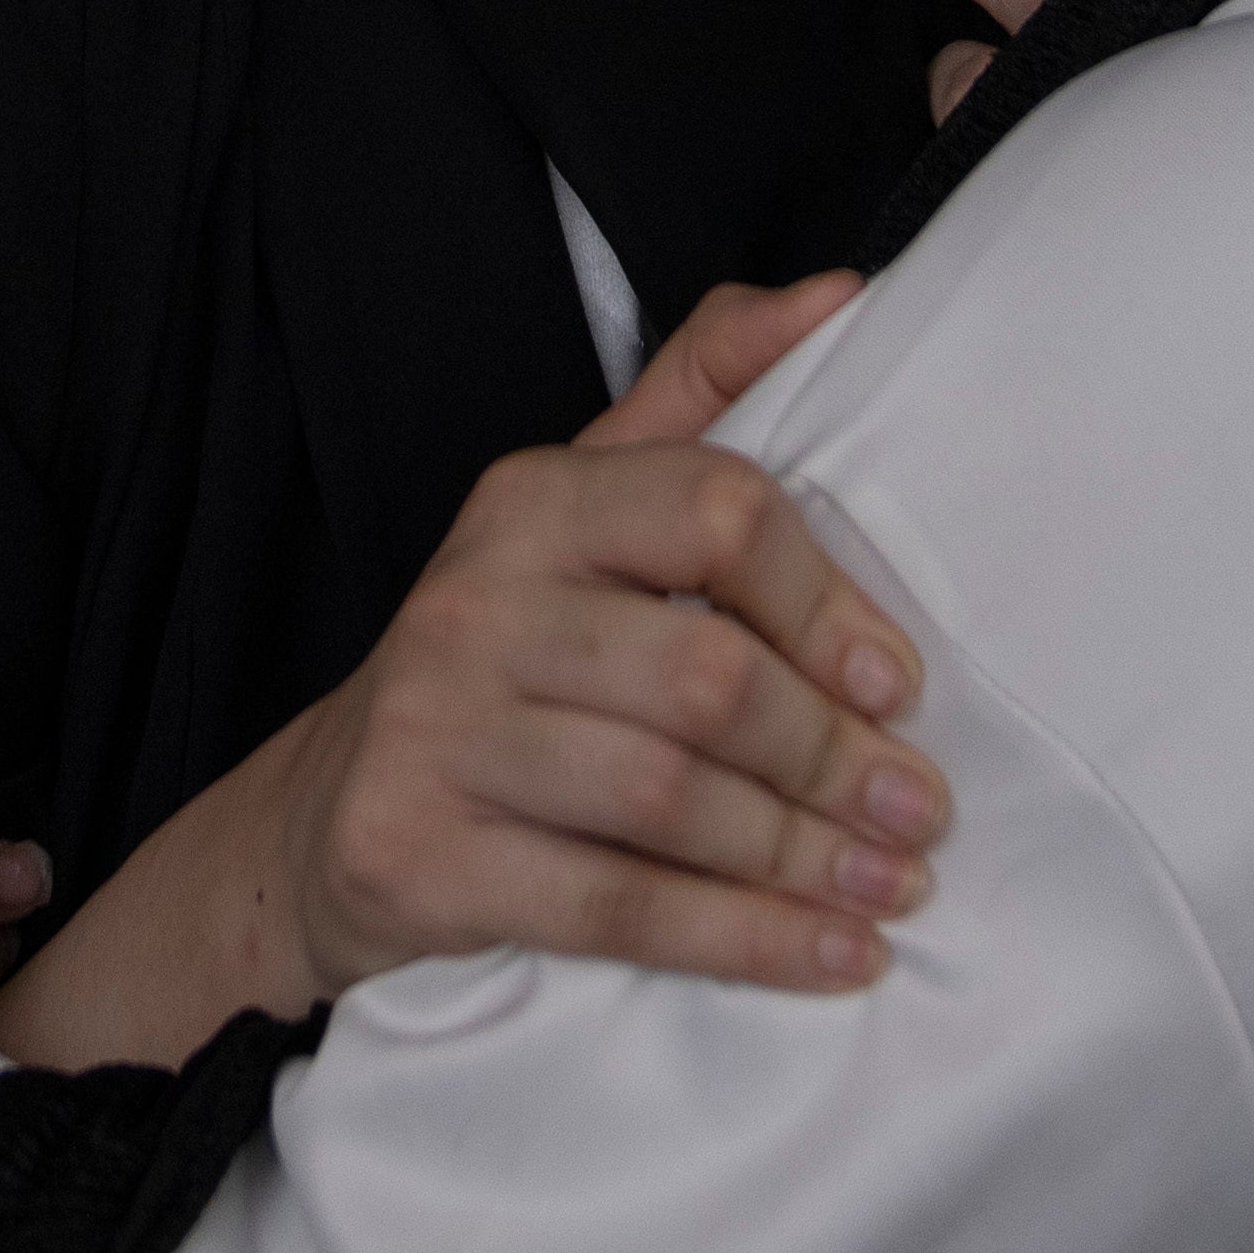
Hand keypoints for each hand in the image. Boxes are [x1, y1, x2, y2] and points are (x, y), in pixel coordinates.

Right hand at [0, 277, 942, 1065]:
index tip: (900, 687)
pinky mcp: (414, 855)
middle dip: (834, 759)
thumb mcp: (587, 506)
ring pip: (668, 801)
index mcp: (535, 498)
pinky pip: (613, 909)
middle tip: (921, 814)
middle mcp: (475, 600)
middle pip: (705, 678)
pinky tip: (832, 959)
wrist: (332, 818)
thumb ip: (707, 390)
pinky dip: (743, 941)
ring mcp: (434, 730)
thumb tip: (842, 293)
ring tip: (892, 890)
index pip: (718, 511)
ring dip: (804, 858)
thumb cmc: (510, 657)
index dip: (826, 605)